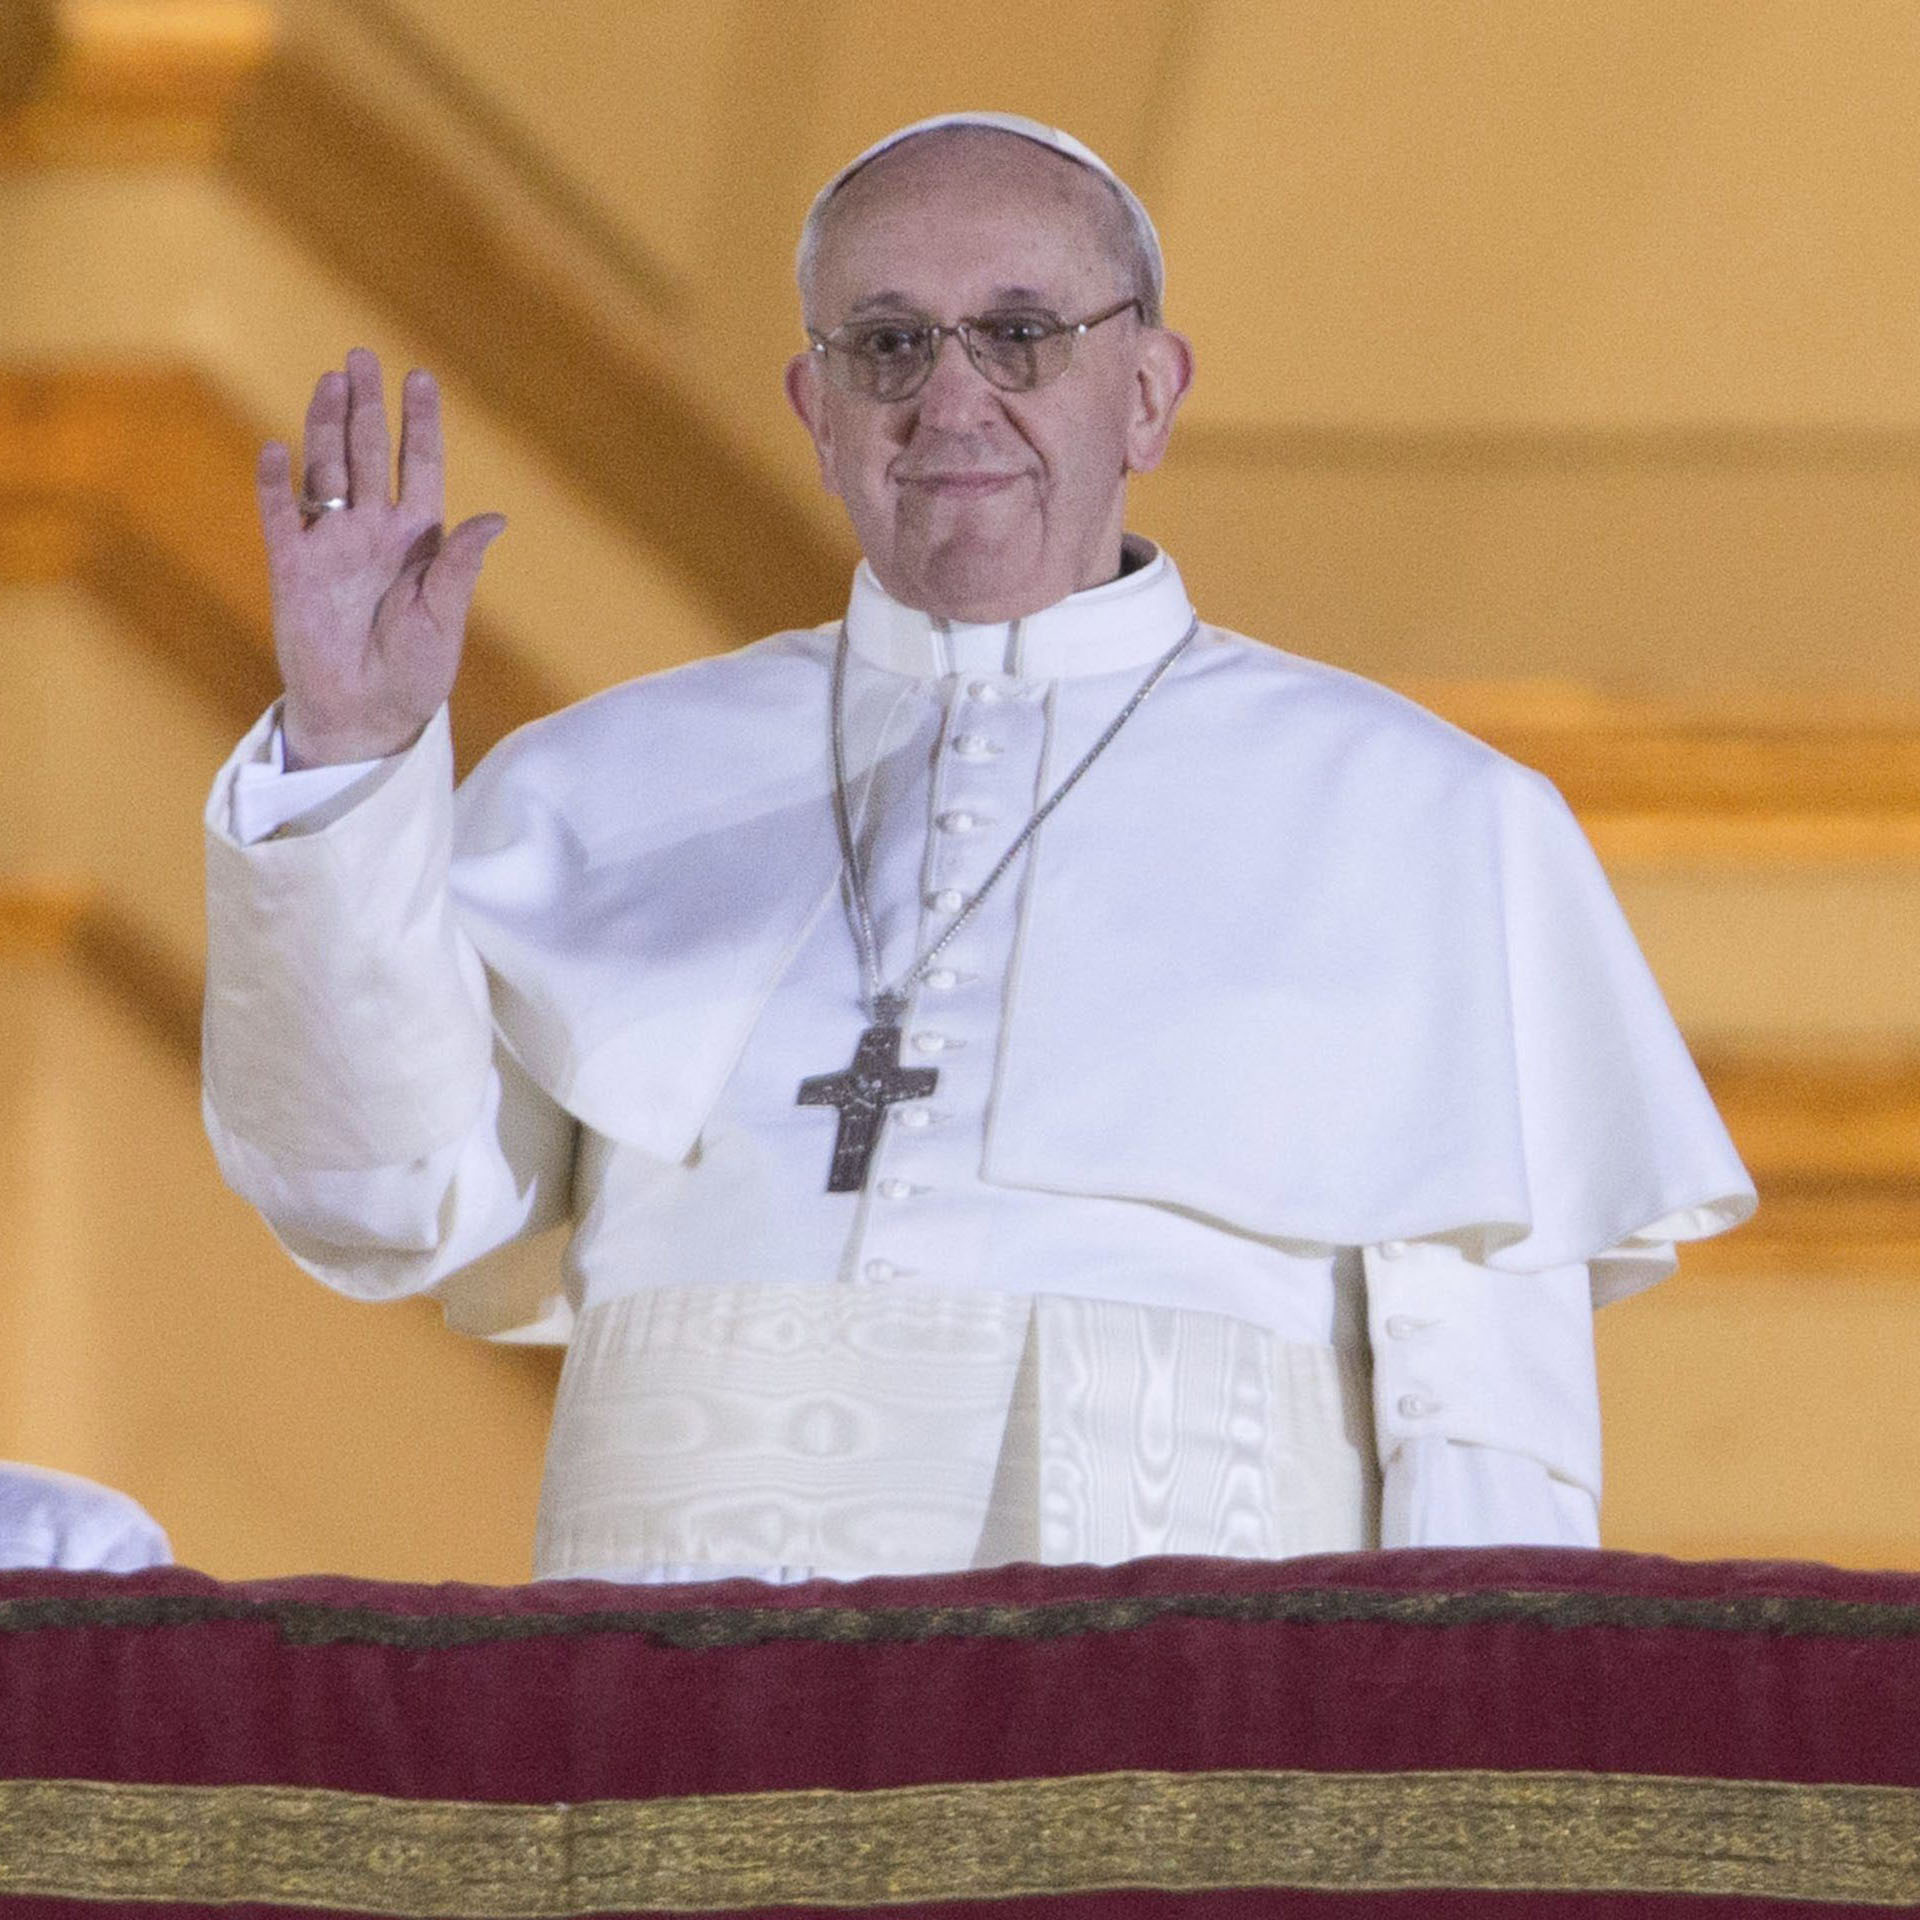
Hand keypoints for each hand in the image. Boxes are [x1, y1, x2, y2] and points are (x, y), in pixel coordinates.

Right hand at [256, 347, 504, 766]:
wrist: (366, 714)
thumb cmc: (415, 672)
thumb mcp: (445, 618)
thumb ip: (460, 565)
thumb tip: (496, 519)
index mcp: (419, 540)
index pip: (421, 467)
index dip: (420, 424)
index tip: (420, 378)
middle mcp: (374, 531)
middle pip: (369, 454)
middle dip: (367, 406)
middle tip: (362, 357)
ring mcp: (331, 545)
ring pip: (326, 469)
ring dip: (327, 426)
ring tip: (330, 381)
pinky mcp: (292, 567)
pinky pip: (281, 516)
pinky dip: (277, 484)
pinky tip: (279, 451)